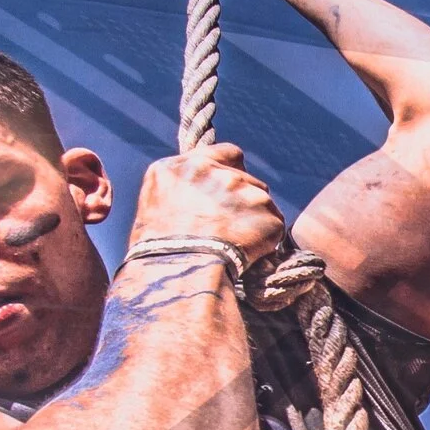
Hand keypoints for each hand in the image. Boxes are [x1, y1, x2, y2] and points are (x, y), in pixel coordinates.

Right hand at [129, 143, 287, 264]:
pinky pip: (274, 226)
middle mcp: (218, 172)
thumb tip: (199, 193)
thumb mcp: (155, 204)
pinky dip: (266, 240)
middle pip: (248, 179)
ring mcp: (246, 191)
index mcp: (187, 167)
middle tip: (230, 228)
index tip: (230, 191)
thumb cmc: (159, 251)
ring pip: (262, 202)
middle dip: (243, 200)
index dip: (233, 172)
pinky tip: (247, 255)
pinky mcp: (268, 215)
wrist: (180, 275)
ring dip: (255, 220)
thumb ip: (183, 186)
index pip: (229, 154)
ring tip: (235, 245)